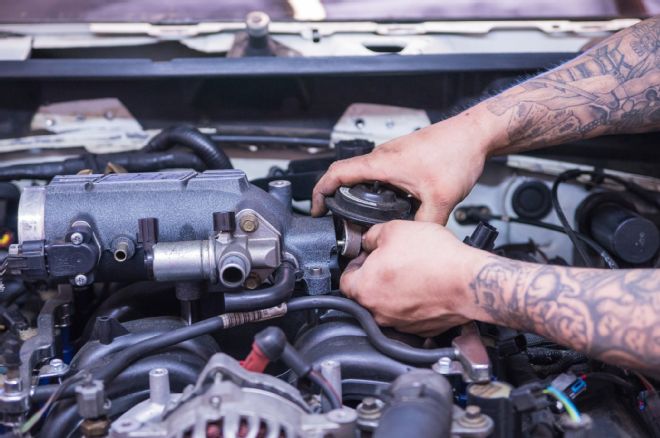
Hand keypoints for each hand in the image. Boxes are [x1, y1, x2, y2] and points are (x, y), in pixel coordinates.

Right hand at [312, 111, 492, 223]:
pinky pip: (379, 173)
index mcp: (381, 164)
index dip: (319, 191)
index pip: (336, 173)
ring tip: (360, 216)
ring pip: (364, 175)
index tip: (316, 208)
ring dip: (357, 193)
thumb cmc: (456, 153)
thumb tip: (413, 243)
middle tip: (339, 220)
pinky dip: (375, 189)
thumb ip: (424, 225)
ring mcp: (392, 154)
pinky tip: (389, 203)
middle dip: (337, 198)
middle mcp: (382, 156)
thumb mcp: (440, 199)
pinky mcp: (403, 156)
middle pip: (346, 176)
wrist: (474, 134)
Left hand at [340, 220, 486, 335]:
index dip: (355, 264)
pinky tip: (425, 285)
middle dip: (376, 276)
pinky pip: (409, 314)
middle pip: (366, 293)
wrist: (469, 281)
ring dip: (395, 289)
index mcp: (364, 289)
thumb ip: (372, 236)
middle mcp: (378, 312)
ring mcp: (400, 324)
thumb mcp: (395, 229)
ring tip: (413, 271)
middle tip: (392, 260)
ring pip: (388, 305)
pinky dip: (413, 301)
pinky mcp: (420, 329)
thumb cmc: (435, 258)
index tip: (366, 256)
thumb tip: (369, 240)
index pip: (345, 280)